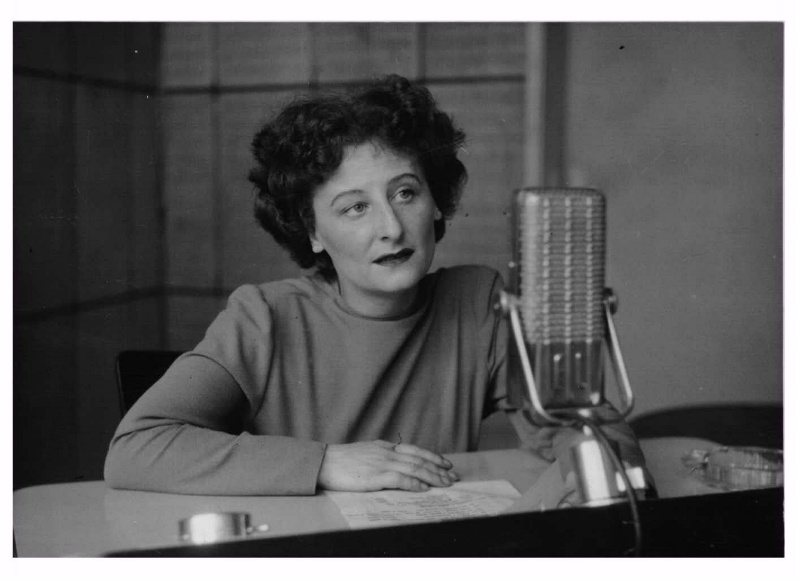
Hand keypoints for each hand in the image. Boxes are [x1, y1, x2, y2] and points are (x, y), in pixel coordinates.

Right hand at [317, 440, 458, 491]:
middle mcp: (387, 452)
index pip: (415, 450)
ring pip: (414, 468)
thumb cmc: (341, 460)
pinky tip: (424, 489)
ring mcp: (382, 463)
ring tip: (446, 484)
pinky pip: (400, 479)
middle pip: (419, 459)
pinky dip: (414, 484)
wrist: (324, 462)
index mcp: (385, 446)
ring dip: (433, 477)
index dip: (433, 456)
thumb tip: (395, 463)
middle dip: (439, 468)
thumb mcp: (365, 452)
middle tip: (454, 476)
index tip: (446, 463)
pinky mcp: (375, 475)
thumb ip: (381, 456)